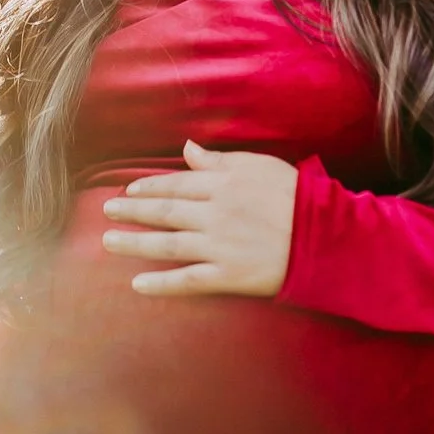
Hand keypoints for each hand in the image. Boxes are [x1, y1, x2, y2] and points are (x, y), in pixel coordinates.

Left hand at [101, 138, 296, 296]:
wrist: (326, 238)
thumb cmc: (296, 196)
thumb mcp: (260, 166)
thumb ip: (220, 160)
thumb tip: (187, 149)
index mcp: (223, 184)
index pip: (175, 184)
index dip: (148, 187)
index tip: (128, 190)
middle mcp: (215, 214)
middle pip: (164, 212)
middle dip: (132, 212)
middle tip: (107, 211)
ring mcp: (220, 248)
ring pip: (167, 245)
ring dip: (134, 244)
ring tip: (108, 242)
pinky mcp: (228, 277)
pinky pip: (187, 281)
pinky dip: (160, 283)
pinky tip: (137, 283)